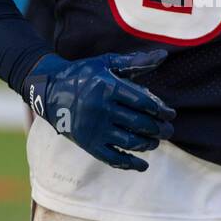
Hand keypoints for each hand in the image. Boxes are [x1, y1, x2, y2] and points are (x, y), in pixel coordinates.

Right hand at [25, 49, 175, 170]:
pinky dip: (130, 164)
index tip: (170, 114)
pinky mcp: (87, 143)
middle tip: (168, 130)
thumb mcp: (106, 63)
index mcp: (108, 88)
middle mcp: (102, 109)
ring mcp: (94, 129)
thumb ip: (135, 62)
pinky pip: (112, 158)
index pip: (143, 103)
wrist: (49, 90)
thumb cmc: (82, 74)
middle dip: (159, 129)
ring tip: (155, 142)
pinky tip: (143, 165)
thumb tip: (163, 56)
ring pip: (129, 142)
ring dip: (148, 144)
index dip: (161, 110)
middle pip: (140, 123)